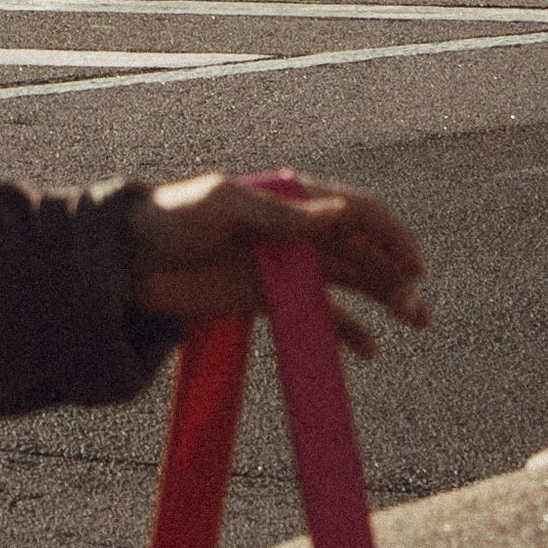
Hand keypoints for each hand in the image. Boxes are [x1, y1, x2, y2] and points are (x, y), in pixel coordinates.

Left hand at [124, 172, 430, 360]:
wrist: (129, 260)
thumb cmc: (171, 218)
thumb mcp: (221, 206)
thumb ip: (278, 215)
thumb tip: (336, 214)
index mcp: (290, 198)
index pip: (356, 210)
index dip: (390, 233)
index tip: (414, 265)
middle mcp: (297, 231)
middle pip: (363, 249)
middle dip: (396, 273)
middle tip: (417, 308)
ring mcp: (286, 267)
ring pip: (352, 280)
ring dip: (385, 297)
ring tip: (415, 320)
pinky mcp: (271, 298)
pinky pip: (321, 314)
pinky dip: (348, 330)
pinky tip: (367, 349)